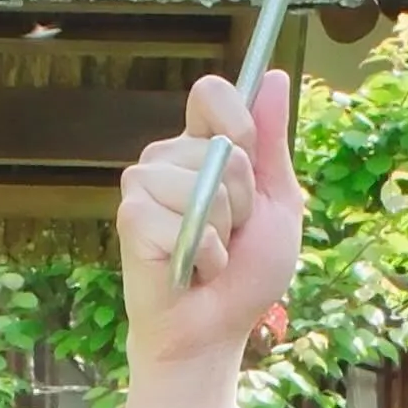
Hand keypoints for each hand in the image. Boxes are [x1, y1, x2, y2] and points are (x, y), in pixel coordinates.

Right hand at [110, 67, 300, 407]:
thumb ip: (271, 142)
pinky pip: (182, 221)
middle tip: (229, 234)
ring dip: (223, 231)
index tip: (247, 157)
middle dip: (243, 198)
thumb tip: (273, 77)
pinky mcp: (132, 219)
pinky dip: (203, 254)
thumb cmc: (245, 273)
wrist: (215, 330)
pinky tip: (191, 269)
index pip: (212, 93)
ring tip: (208, 254)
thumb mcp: (276, 201)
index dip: (237, 121)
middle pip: (221, 146)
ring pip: (203, 184)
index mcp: (202, 146)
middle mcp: (167, 158)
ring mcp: (144, 186)